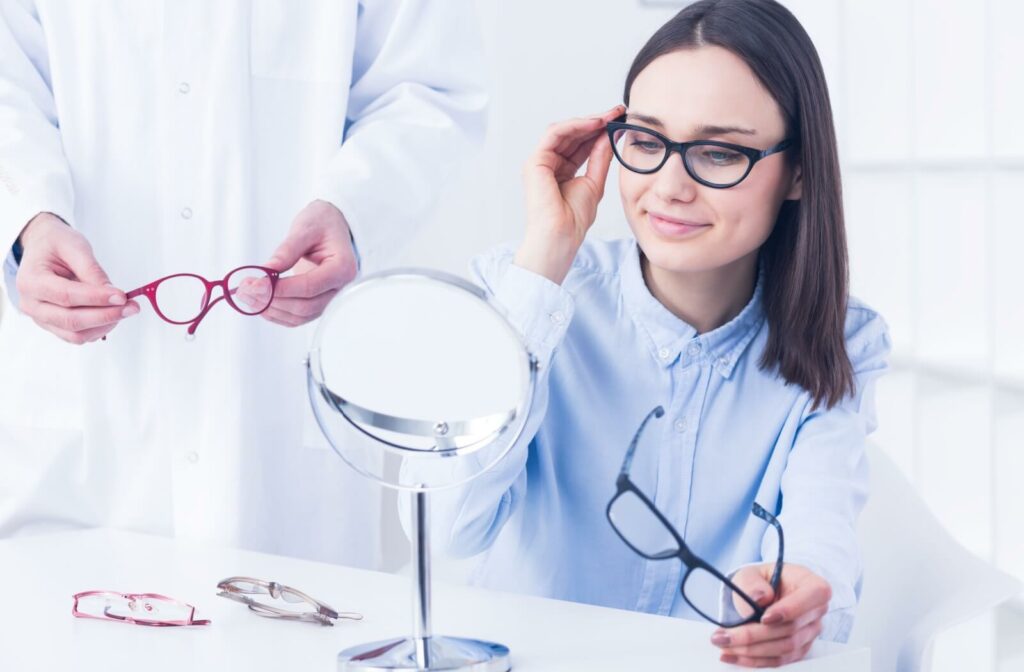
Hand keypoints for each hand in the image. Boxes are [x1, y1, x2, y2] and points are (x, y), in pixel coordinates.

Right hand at [14, 213, 135, 343]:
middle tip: (131, 307)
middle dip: (105, 316)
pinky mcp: (53, 325)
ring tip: (124, 310)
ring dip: (104, 325)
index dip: (96, 298)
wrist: (43, 248)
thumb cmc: (55, 244)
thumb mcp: (74, 246)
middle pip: (70, 320)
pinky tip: (112, 314)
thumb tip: (112, 294)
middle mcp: (31, 304)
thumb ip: (91, 270)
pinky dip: (98, 329)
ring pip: (75, 334)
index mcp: (31, 281)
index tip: (122, 296)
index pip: (66, 296)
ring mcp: (41, 317)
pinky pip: (77, 336)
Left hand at [258, 200, 357, 326]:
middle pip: (304, 306)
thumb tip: (266, 270)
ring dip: (270, 310)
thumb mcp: (305, 228)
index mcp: (342, 268)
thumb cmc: (322, 223)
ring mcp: (329, 298)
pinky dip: (276, 314)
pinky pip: (297, 317)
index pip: (309, 287)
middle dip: (271, 300)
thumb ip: (287, 250)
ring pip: (299, 316)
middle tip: (245, 289)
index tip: (255, 284)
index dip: (280, 289)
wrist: (331, 226)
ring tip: (246, 296)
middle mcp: (340, 288)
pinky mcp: (318, 302)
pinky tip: (258, 304)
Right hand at [514, 104, 624, 283]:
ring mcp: (540, 162)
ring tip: (609, 116)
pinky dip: (575, 126)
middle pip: (573, 135)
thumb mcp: (594, 182)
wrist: (561, 237)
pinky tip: (595, 123)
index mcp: (562, 171)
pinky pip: (555, 134)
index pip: (581, 144)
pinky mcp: (535, 162)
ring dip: (587, 121)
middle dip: (596, 121)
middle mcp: (549, 164)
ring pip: (563, 131)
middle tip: (618, 112)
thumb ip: (600, 158)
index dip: (600, 131)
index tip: (620, 121)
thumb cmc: (574, 220)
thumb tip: (609, 136)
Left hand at [711, 563, 831, 667]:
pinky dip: (753, 660)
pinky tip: (731, 655)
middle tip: (725, 635)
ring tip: (723, 643)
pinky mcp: (798, 650)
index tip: (763, 618)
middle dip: (754, 634)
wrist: (761, 595)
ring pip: (784, 648)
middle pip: (791, 629)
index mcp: (813, 585)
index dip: (789, 610)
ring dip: (751, 650)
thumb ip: (753, 582)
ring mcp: (809, 633)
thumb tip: (759, 598)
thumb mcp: (751, 573)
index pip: (812, 597)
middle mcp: (816, 612)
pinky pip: (778, 660)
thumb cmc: (761, 581)